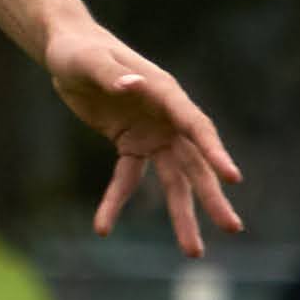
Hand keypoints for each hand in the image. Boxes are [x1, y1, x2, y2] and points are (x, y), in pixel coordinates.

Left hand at [44, 16, 243, 256]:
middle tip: (232, 228)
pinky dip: (116, 202)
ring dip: (182, 213)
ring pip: (173, 179)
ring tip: (193, 250)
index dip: (215, 152)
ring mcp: (152, 134)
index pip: (196, 126)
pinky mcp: (130, 145)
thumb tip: (133, 86)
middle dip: (212, 195)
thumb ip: (111, 73)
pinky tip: (103, 226)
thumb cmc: (80, 50)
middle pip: (195, 162)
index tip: (232, 178)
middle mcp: (167, 117)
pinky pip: (127, 180)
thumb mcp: (89, 61)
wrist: (67, 51)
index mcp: (165, 93)